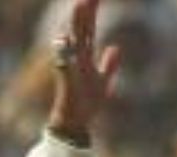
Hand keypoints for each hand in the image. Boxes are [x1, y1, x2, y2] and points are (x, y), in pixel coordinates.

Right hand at [45, 0, 120, 144]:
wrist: (74, 125)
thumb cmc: (87, 105)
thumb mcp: (102, 81)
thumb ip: (109, 64)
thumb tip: (115, 47)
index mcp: (85, 59)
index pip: (88, 31)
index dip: (91, 14)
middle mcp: (77, 62)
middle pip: (81, 33)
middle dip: (83, 14)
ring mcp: (71, 72)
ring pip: (73, 43)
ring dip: (74, 26)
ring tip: (77, 7)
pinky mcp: (67, 84)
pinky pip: (65, 66)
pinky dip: (63, 53)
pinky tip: (62, 39)